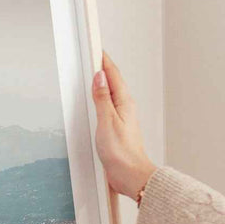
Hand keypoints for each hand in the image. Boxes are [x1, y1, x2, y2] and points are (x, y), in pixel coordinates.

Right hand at [92, 52, 156, 198]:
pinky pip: (108, 106)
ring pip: (111, 93)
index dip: (104, 60)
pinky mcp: (117, 128)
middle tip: (93, 55)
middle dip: (102, 67)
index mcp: (124, 102)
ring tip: (93, 72)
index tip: (96, 48)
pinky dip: (101, 98)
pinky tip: (97, 101)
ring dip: (102, 82)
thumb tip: (99, 77)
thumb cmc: (122, 153)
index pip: (113, 75)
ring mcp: (122, 118)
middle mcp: (125, 108)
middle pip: (113, 81)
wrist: (130, 175)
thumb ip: (102, 98)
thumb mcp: (106, 121)